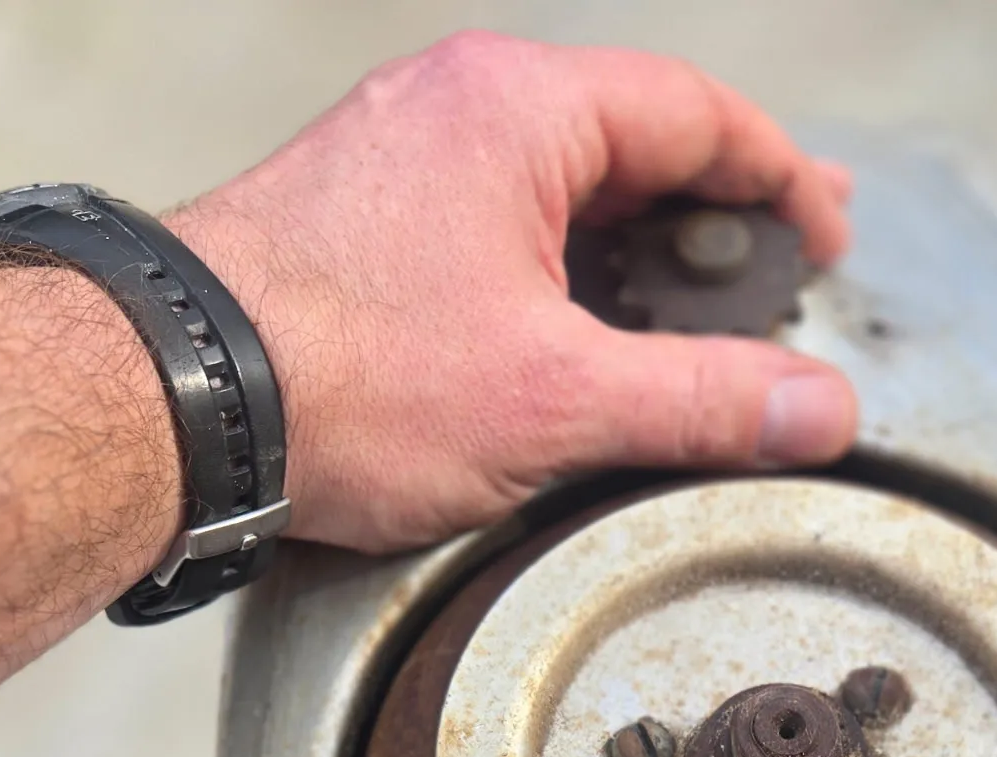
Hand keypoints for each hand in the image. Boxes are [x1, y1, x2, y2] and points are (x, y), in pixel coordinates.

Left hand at [169, 33, 856, 552]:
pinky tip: (579, 333)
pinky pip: (494, 221)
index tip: (824, 236)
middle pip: (629, 140)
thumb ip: (700, 401)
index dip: (778, 176)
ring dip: (636, 246)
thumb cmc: (343, 375)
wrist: (172, 397)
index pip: (693, 113)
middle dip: (715, 210)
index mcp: (519, 109)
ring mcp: (399, 159)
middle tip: (780, 266)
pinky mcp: (359, 224)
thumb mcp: (555, 402)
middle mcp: (456, 108)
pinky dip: (561, 268)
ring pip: (558, 184)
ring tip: (693, 314)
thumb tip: (816, 408)